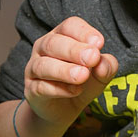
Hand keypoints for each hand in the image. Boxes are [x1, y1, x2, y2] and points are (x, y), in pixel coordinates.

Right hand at [24, 16, 118, 130]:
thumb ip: (106, 66)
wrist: (63, 110)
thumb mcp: (100, 74)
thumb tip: (102, 64)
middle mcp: (43, 48)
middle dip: (74, 50)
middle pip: (53, 42)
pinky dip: (59, 89)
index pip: (69, 26)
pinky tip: (75, 91)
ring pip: (43, 65)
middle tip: (92, 57)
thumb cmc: (81, 83)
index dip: (83, 32)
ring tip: (82, 76)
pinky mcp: (31, 91)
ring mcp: (34, 69)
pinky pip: (41, 87)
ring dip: (64, 70)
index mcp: (62, 36)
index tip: (99, 43)